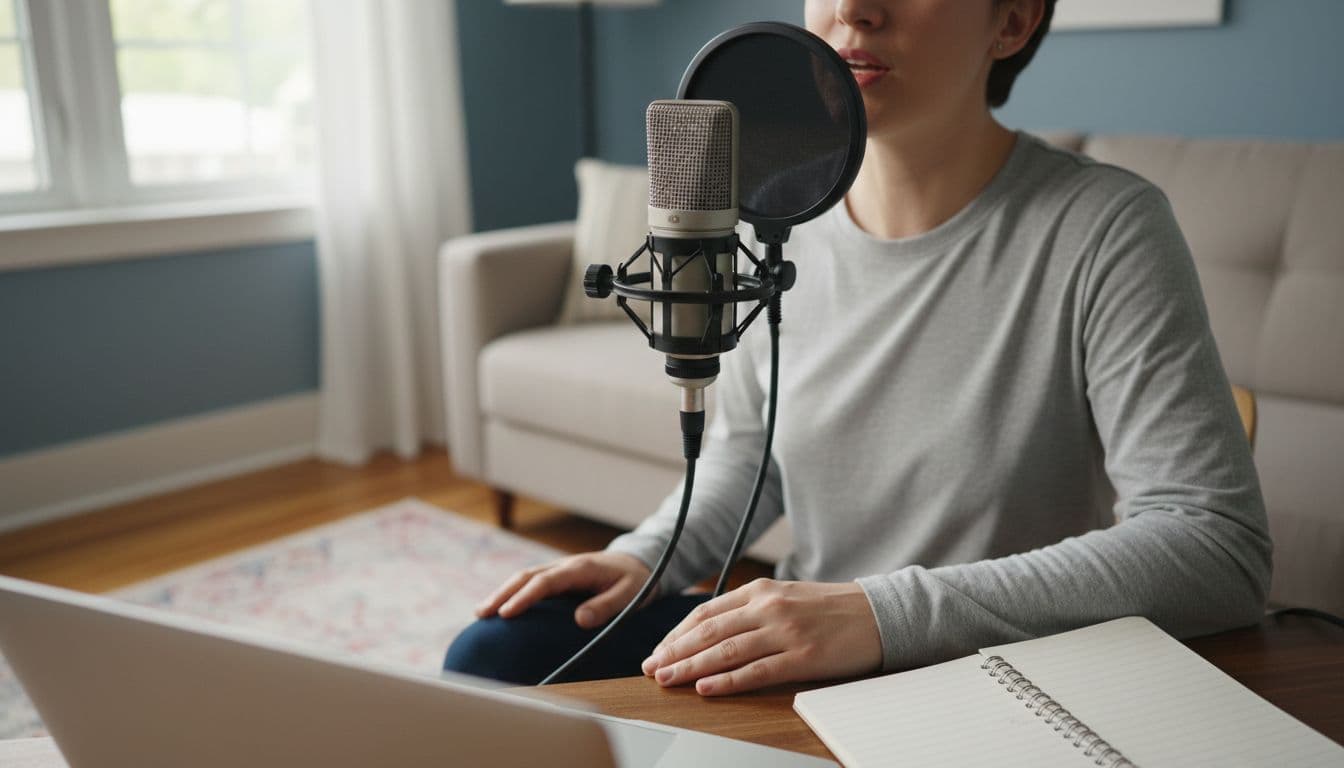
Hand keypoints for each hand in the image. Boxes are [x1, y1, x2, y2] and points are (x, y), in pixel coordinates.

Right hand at [475, 552, 652, 628]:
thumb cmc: (635, 580)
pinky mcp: (557, 576)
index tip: (506, 613)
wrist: (638, 562)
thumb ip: (606, 605)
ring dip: (502, 592)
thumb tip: (579, 620)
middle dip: (502, 594)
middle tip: (482, 614)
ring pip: (524, 577)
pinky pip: (530, 582)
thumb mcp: (630, 594)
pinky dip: (512, 592)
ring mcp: (559, 569)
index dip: (524, 597)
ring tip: (482, 612)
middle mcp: (564, 565)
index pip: (546, 582)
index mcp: (580, 568)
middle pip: (526, 576)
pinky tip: (500, 608)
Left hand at [641, 578, 881, 695]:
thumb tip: (710, 631)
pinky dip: (728, 680)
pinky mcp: (803, 657)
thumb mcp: (785, 598)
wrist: (878, 614)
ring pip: (727, 651)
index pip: (707, 613)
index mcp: (761, 591)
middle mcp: (769, 607)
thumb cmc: (830, 610)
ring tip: (668, 680)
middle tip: (652, 669)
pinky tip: (707, 688)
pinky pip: (757, 671)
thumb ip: (750, 610)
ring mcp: (786, 632)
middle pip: (709, 631)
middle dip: (675, 651)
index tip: (658, 651)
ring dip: (692, 666)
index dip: (677, 633)